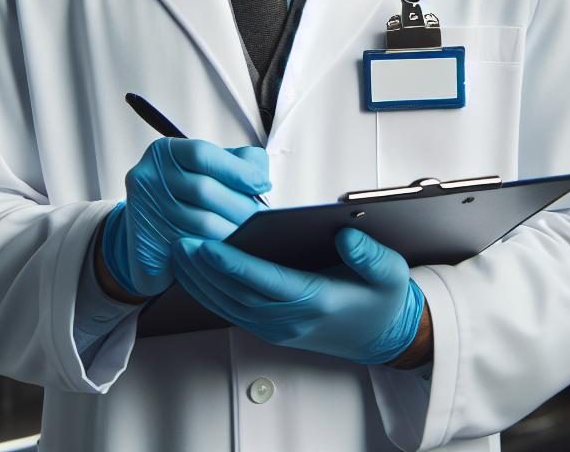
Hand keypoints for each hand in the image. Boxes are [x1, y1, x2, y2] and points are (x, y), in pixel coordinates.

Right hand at [102, 138, 269, 297]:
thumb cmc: (194, 199)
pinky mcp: (146, 243)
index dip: (236, 170)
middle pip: (203, 189)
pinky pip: (191, 248)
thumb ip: (239, 164)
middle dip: (240, 205)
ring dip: (233, 231)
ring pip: (200, 222)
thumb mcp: (212, 172)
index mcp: (165, 152)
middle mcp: (148, 176)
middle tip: (263, 219)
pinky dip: (217, 250)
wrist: (156, 236)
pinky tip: (233, 252)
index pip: (202, 154)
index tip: (262, 186)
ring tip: (254, 236)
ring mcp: (143, 211)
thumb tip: (260, 179)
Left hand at [172, 228, 424, 364]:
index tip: (208, 246)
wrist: (383, 336)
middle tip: (180, 241)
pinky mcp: (271, 327)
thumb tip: (347, 235)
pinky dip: (209, 291)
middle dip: (205, 270)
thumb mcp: (390, 272)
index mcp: (318, 301)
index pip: (267, 283)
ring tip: (179, 251)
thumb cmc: (382, 299)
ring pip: (230, 305)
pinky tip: (194, 271)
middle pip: (238, 295)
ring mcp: (279, 327)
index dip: (234, 265)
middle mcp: (292, 319)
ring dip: (201, 281)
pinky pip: (233, 310)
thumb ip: (370, 255)